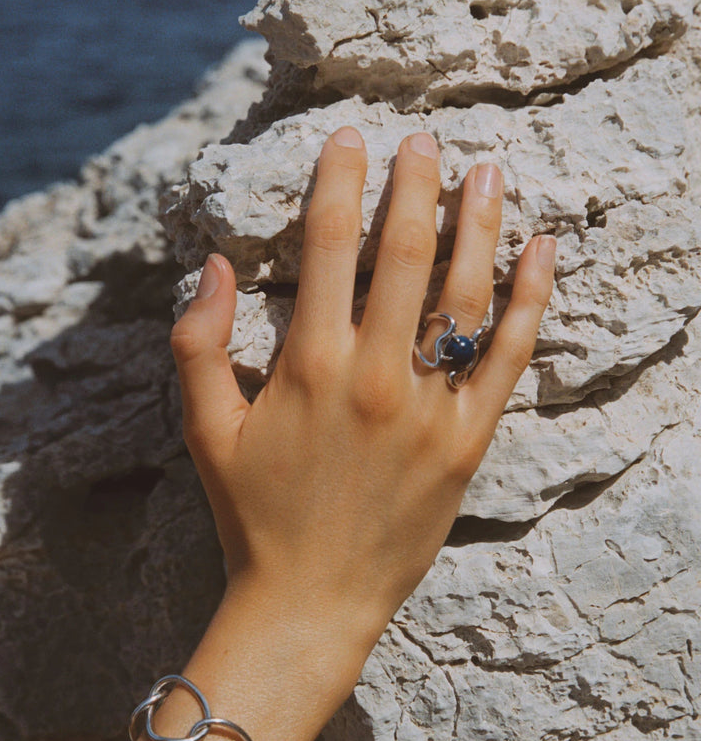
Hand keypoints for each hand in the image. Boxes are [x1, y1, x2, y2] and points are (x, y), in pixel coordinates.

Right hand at [170, 127, 554, 654]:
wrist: (310, 602)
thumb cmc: (252, 514)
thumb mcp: (203, 429)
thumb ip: (198, 341)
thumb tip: (214, 263)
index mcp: (309, 364)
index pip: (325, 244)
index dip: (339, 180)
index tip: (351, 138)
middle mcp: (375, 375)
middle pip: (402, 254)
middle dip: (414, 185)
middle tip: (425, 140)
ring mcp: (429, 408)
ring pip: (464, 294)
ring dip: (478, 223)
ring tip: (488, 170)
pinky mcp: (468, 442)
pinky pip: (511, 358)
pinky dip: (532, 300)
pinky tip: (544, 250)